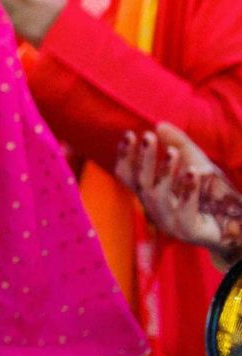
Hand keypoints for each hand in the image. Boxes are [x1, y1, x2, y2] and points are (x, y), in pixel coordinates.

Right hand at [116, 122, 241, 254]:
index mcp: (151, 194)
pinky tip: (192, 171)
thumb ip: (179, 145)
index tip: (129, 134)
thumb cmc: (212, 194)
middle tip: (148, 137)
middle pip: (140, 183)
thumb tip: (160, 125)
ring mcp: (169, 221)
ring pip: (158, 196)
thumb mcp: (197, 164)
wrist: (236, 224)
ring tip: (173, 152)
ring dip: (164, 172)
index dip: (125, 156)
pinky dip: (187, 190)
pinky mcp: (187, 231)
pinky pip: (184, 209)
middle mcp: (154, 208)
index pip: (127, 175)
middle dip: (143, 159)